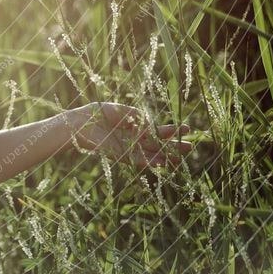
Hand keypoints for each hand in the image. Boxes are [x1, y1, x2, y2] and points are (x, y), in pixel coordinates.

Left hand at [69, 102, 192, 168]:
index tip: (187, 128)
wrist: (81, 123)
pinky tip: (164, 163)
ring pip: (152, 154)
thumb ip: (139, 117)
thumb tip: (153, 127)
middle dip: (174, 145)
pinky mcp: (122, 156)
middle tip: (191, 146)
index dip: (171, 129)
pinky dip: (152, 162)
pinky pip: (140, 160)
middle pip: (158, 143)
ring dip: (167, 156)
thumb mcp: (122, 111)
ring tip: (182, 158)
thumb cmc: (98, 113)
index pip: (157, 129)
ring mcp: (130, 148)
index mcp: (135, 125)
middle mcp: (134, 138)